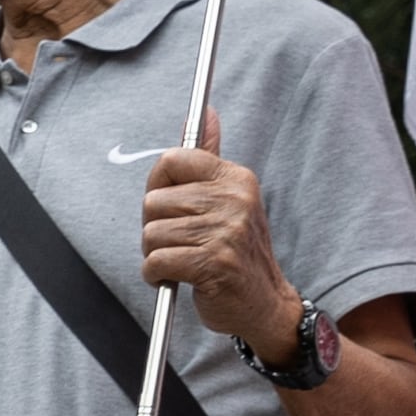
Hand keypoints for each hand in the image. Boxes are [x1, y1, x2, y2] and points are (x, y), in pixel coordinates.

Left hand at [140, 109, 301, 358]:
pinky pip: (155, 262)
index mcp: (235, 179)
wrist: (264, 303)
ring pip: (151, 233)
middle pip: (153, 201)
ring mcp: (225, 231)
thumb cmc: (235, 251)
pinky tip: (178, 278)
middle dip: (156, 227)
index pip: (172, 160)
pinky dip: (157, 275)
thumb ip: (210, 158)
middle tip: (182, 242)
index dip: (159, 186)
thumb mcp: (229, 199)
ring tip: (184, 261)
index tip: (171, 206)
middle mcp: (233, 199)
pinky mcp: (213, 263)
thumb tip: (205, 112)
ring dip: (157, 254)